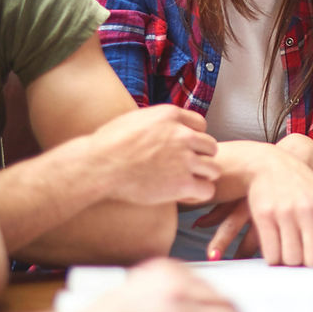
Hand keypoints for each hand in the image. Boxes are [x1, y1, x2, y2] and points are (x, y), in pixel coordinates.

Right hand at [88, 105, 218, 204]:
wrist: (99, 165)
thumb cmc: (108, 144)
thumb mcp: (135, 119)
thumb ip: (155, 121)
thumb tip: (158, 125)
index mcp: (171, 116)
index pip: (201, 125)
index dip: (194, 139)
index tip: (184, 149)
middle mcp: (182, 135)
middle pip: (210, 146)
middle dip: (201, 158)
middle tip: (187, 168)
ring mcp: (184, 159)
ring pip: (213, 169)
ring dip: (202, 177)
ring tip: (187, 183)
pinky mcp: (182, 183)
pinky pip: (206, 190)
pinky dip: (198, 195)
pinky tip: (184, 196)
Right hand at [203, 148, 312, 268]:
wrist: (267, 164)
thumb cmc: (298, 185)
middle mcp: (307, 209)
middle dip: (310, 262)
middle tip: (304, 253)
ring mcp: (285, 212)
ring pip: (291, 259)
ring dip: (289, 259)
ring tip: (288, 244)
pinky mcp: (264, 216)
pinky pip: (271, 254)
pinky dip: (273, 256)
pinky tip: (274, 244)